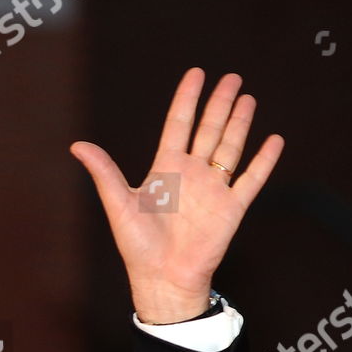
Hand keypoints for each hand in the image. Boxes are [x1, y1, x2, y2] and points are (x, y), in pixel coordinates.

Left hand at [69, 68, 283, 323]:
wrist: (162, 277)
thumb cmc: (137, 245)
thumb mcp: (118, 203)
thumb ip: (104, 172)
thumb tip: (77, 145)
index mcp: (165, 169)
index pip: (178, 124)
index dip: (187, 99)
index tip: (196, 73)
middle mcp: (191, 174)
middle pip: (208, 130)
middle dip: (219, 104)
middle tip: (231, 77)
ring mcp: (213, 189)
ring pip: (230, 147)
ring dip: (240, 123)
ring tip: (248, 98)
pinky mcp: (232, 208)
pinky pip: (251, 179)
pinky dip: (264, 161)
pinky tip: (274, 140)